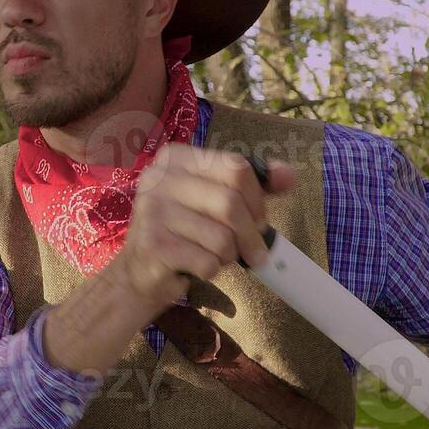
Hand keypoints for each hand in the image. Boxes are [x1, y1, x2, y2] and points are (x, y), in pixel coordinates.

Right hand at [107, 144, 295, 310]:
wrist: (140, 270)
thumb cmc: (185, 230)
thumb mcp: (215, 198)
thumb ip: (252, 184)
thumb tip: (289, 175)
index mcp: (175, 158)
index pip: (236, 166)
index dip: (257, 197)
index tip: (258, 218)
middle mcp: (159, 178)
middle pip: (231, 203)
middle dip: (251, 234)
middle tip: (253, 250)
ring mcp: (152, 211)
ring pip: (222, 237)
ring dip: (229, 255)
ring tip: (215, 255)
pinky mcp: (153, 246)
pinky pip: (207, 261)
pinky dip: (212, 270)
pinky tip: (197, 266)